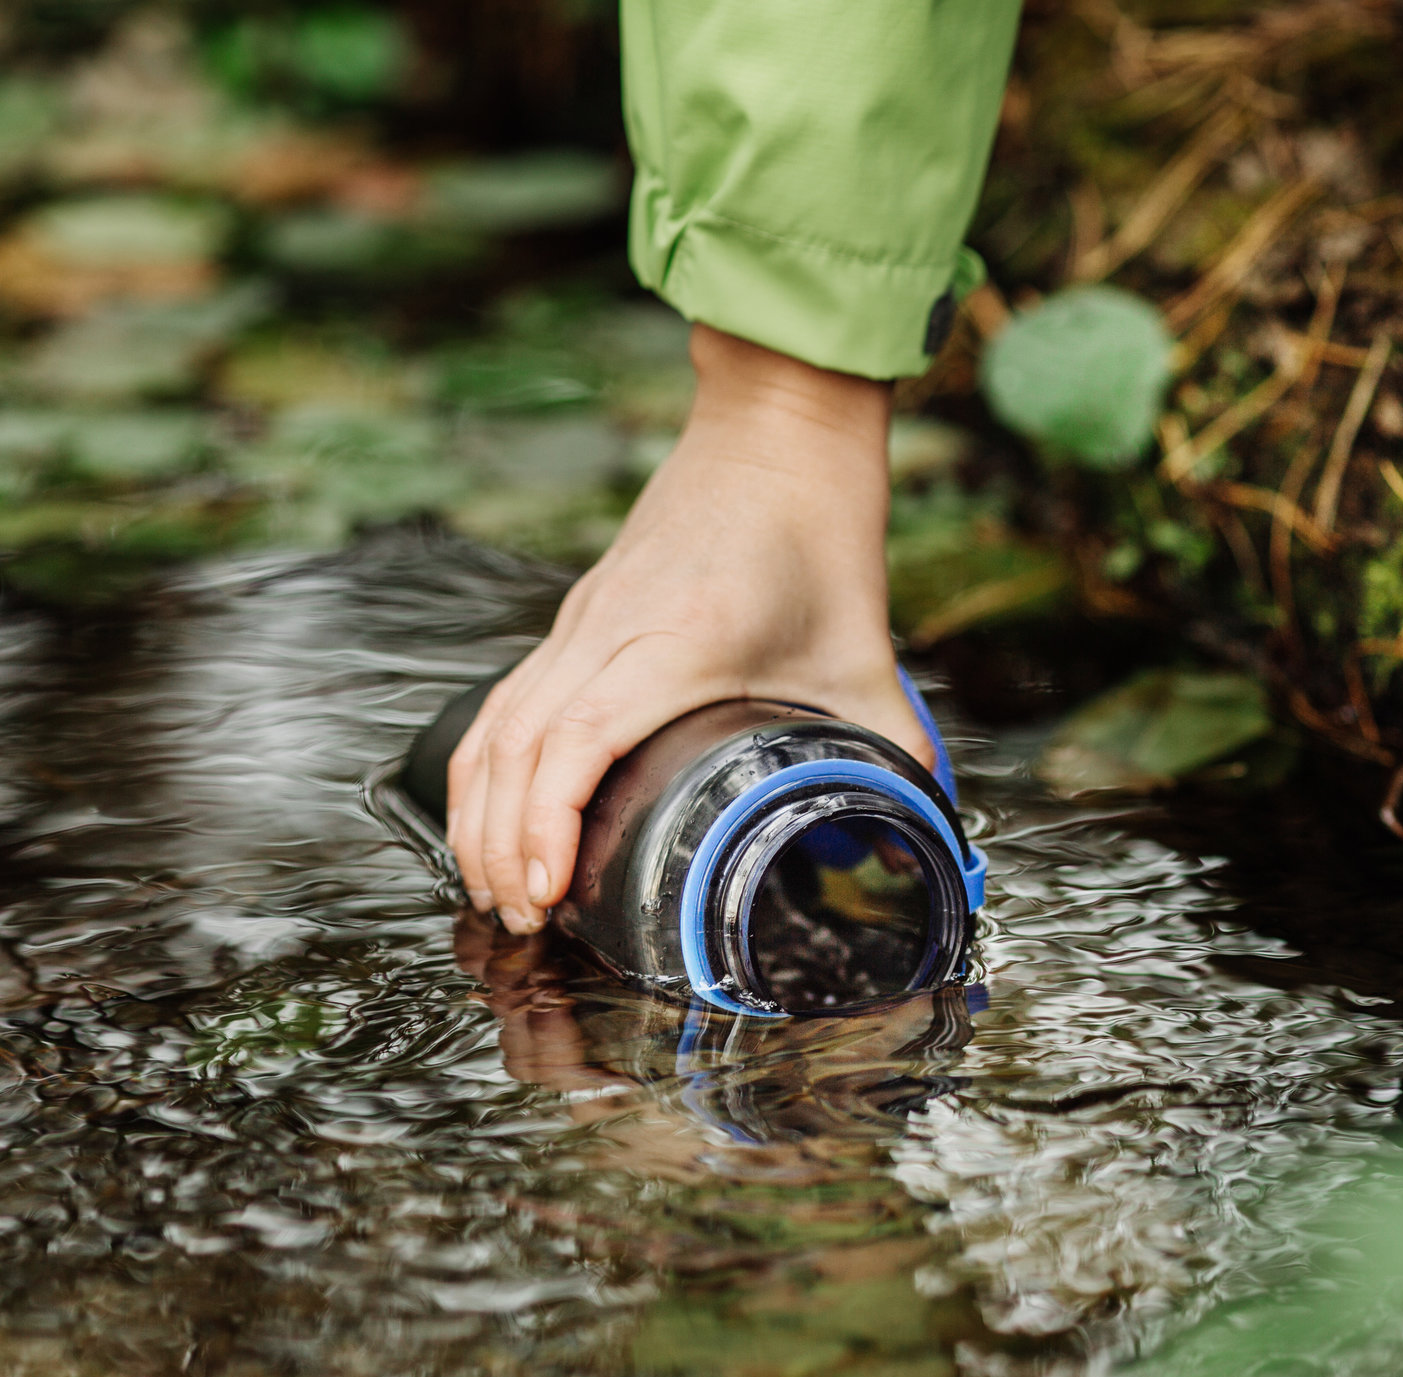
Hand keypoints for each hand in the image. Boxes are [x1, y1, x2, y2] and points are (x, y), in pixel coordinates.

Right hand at [445, 322, 929, 933]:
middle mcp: (611, 629)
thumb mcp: (866, 650)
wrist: (776, 429)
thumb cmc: (816, 527)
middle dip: (501, 844)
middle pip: (516, 746)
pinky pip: (506, 701)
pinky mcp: (577, 618)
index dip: (548, 819)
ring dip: (481, 813)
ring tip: (498, 890)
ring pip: (496, 725)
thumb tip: (922, 828)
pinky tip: (490, 818)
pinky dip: (486, 767)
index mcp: (678, 638)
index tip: (548, 889)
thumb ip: (891, 745)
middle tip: (521, 921)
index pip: (580, 736)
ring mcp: (582, 621)